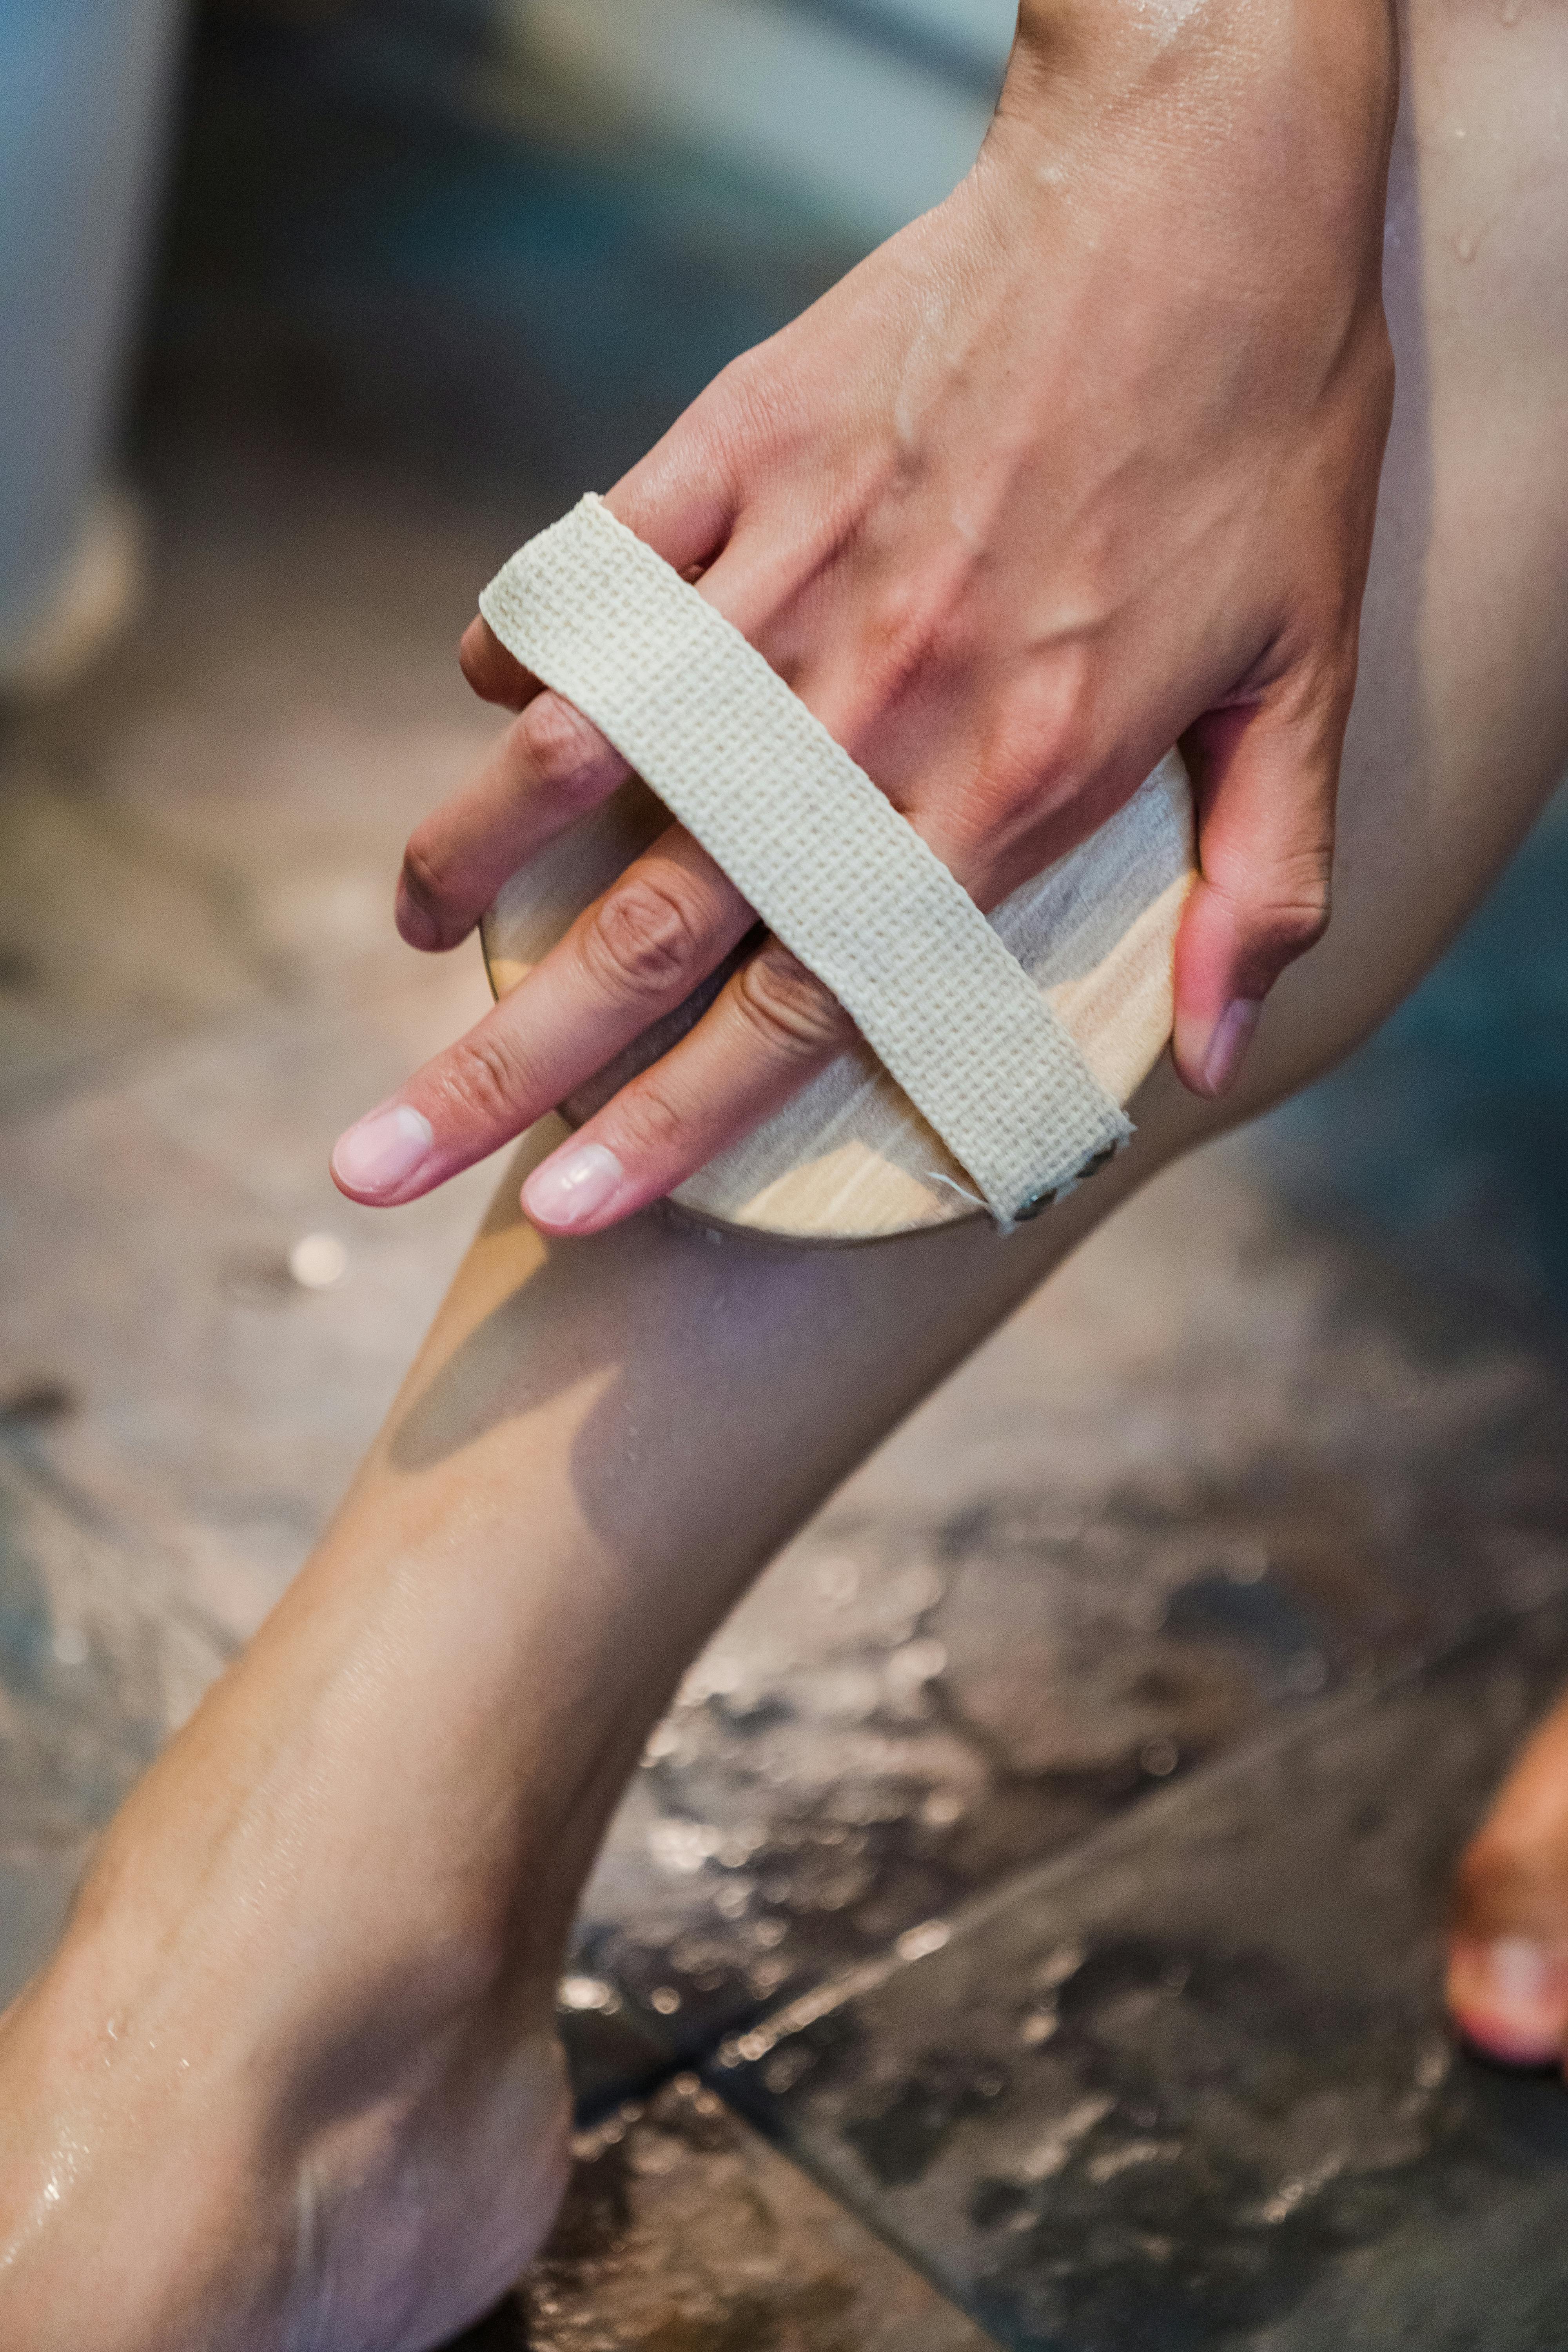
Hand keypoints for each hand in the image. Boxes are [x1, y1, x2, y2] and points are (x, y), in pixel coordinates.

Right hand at [331, 0, 1397, 1234]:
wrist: (1199, 187)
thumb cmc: (1268, 437)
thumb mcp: (1311, 678)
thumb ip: (1264, 883)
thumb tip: (1215, 1054)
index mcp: (989, 794)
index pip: (788, 1012)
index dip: (664, 1127)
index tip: (561, 1210)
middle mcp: (856, 714)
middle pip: (643, 933)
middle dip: (498, 1065)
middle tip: (375, 1159)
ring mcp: (775, 582)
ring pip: (579, 758)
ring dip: (468, 857)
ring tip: (406, 934)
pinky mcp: (732, 454)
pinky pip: (594, 572)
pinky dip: (529, 643)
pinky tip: (495, 697)